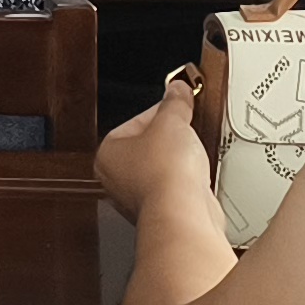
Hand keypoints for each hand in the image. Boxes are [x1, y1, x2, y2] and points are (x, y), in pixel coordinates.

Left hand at [94, 69, 211, 219]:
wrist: (183, 214)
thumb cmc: (164, 174)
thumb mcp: (172, 122)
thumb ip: (175, 102)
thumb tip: (177, 90)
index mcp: (108, 153)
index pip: (135, 122)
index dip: (160, 112)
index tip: (176, 107)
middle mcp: (118, 180)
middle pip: (149, 146)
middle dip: (170, 138)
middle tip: (186, 130)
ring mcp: (140, 199)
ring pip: (163, 169)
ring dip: (180, 162)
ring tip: (193, 156)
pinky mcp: (163, 212)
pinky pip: (175, 189)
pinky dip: (187, 182)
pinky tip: (196, 178)